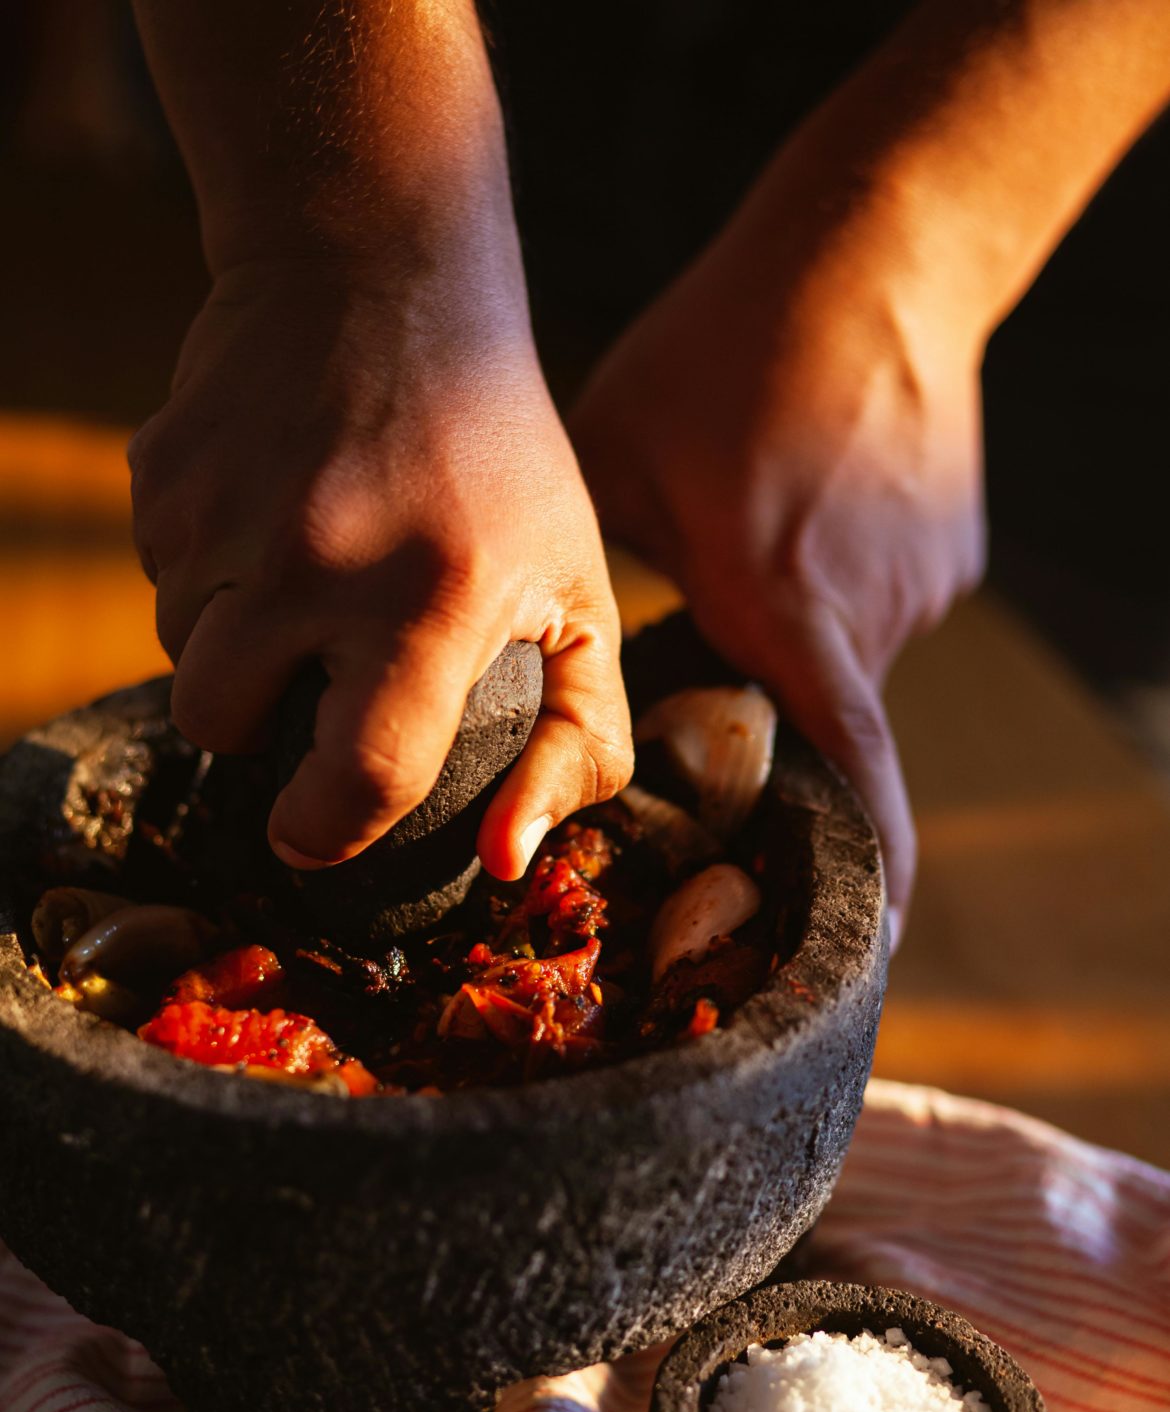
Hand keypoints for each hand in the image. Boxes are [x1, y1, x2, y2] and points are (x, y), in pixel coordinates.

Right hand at [129, 256, 631, 879]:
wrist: (385, 277)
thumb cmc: (502, 458)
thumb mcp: (580, 591)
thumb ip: (578, 740)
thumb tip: (505, 863)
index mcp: (434, 601)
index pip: (358, 781)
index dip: (325, 832)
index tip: (314, 832)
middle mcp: (317, 560)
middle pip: (224, 728)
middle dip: (257, 729)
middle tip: (313, 673)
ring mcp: (226, 511)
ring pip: (181, 653)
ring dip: (232, 644)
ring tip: (304, 577)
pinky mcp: (162, 469)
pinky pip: (156, 574)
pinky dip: (203, 570)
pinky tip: (268, 515)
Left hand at [570, 196, 985, 943]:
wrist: (875, 250)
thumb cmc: (726, 349)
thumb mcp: (622, 459)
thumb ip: (596, 570)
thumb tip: (564, 640)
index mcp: (784, 607)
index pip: (849, 772)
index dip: (868, 868)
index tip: (869, 941)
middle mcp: (867, 614)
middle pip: (816, 716)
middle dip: (768, 709)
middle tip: (721, 645)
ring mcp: (922, 583)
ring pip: (845, 656)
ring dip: (795, 630)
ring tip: (759, 528)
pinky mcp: (949, 550)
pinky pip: (878, 602)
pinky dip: (835, 582)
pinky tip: (803, 501)